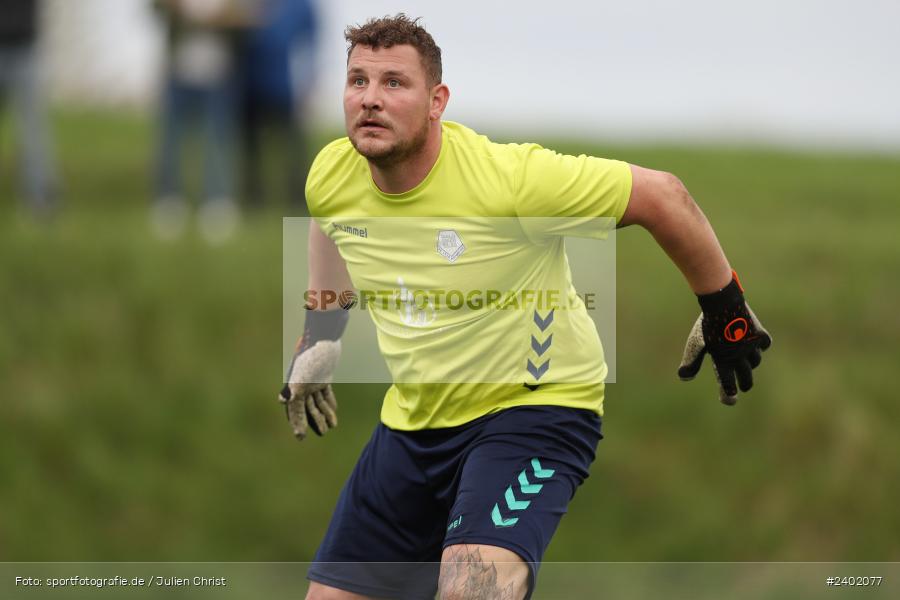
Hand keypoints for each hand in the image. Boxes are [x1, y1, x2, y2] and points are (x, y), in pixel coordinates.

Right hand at [278, 340, 340, 438]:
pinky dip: (329, 402)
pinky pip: (325, 393)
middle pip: (306, 408)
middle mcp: (301, 385)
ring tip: (332, 427)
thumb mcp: (301, 375)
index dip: (297, 424)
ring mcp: (313, 381)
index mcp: (293, 387)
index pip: (294, 410)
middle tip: (323, 433)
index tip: (301, 438)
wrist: (323, 337)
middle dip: (313, 422)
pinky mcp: (323, 376)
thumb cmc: (310, 355)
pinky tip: (334, 410)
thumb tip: (282, 400)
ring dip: (324, 414)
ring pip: (317, 402)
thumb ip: (292, 389)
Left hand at [678, 275, 771, 404]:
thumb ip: (691, 362)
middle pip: (746, 377)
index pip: (728, 385)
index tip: (729, 400)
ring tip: (747, 363)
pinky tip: (757, 345)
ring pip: (755, 361)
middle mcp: (740, 357)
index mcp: (724, 361)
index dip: (728, 394)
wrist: (723, 303)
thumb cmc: (707, 325)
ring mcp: (752, 346)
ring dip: (751, 363)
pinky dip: (761, 346)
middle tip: (744, 387)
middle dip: (745, 384)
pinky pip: (764, 344)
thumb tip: (683, 378)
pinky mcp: (760, 334)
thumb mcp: (696, 344)